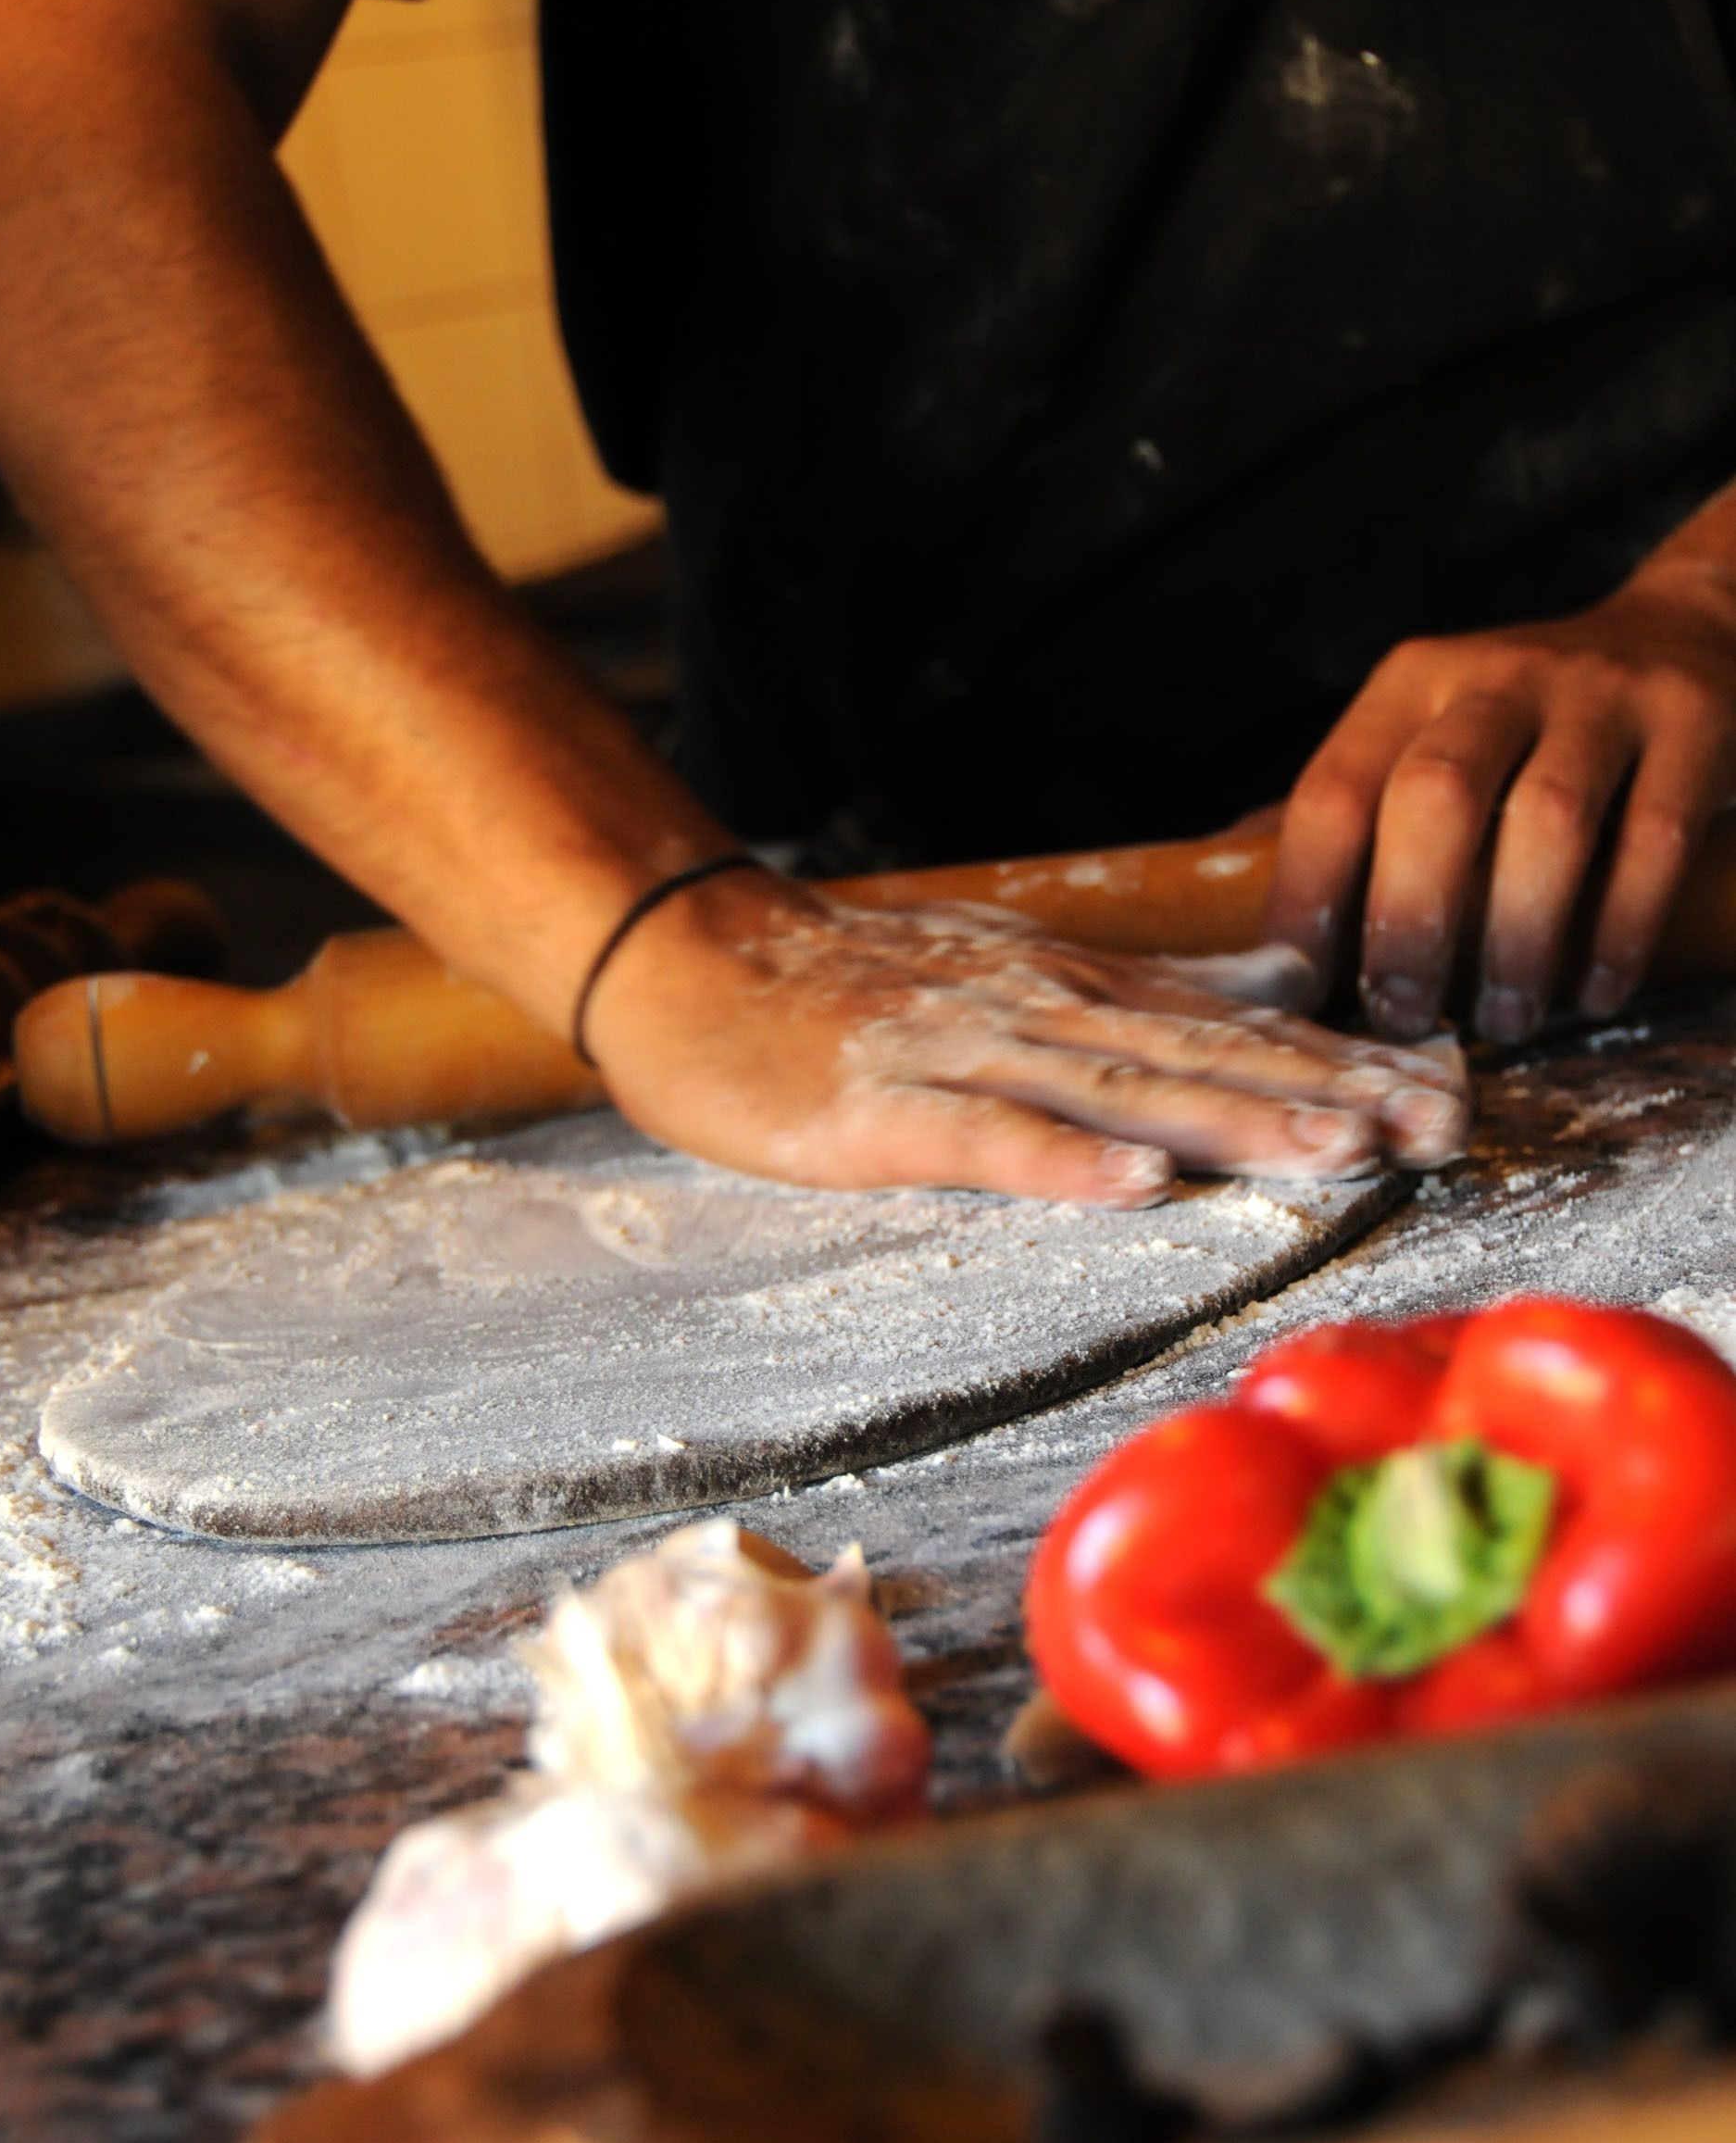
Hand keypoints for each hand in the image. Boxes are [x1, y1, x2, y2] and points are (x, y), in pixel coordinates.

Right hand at [582, 870, 1468, 1205]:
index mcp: (1076, 993)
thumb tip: (1272, 999)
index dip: (1344, 1061)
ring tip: (1338, 1149)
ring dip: (1232, 1116)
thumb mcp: (1015, 975)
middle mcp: (1041, 1010)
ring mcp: (963, 1053)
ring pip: (1117, 1088)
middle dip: (1329, 1092)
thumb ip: (1134, 1003)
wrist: (691, 958)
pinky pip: (981, 1135)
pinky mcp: (880, 1105)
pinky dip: (1057, 1158)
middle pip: (1205, 1053)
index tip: (1451, 1096)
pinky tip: (1132, 1184)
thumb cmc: (851, 990)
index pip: (1232, 1026)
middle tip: (1443, 1127)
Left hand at [1264, 562, 1735, 1042]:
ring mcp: (1601, 696)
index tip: (1303, 986)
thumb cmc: (1527, 724)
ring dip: (1518, 938)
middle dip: (1411, 920)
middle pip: (1436, 798)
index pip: (1334, 789)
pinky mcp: (1693, 726)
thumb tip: (1236, 911)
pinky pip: (1651, 840)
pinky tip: (1593, 994)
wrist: (1689, 632)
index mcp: (1410, 684)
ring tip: (1505, 1022)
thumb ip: (1349, 812)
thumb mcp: (1428, 734)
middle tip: (1405, 1016)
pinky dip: (1619, 930)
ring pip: (1548, 822)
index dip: (1308, 895)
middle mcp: (1497, 677)